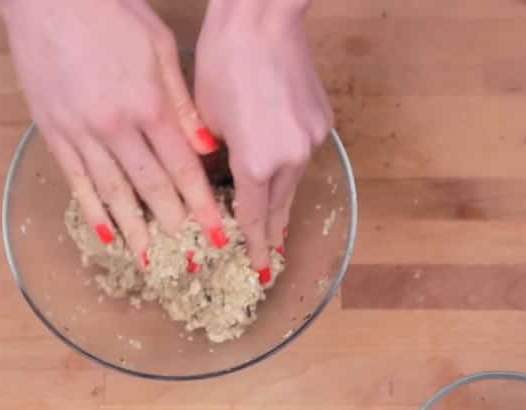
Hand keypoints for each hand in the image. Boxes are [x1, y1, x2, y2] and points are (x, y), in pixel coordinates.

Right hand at [0, 0, 227, 266]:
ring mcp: (80, 133)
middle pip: (152, 188)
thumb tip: (206, 148)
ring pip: (113, 193)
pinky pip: (76, 181)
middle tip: (191, 257)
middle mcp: (115, 128)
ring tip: (150, 261)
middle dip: (175, 225)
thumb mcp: (161, 48)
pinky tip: (105, 235)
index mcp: (149, 106)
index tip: (219, 233)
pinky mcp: (53, 131)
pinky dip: (91, 211)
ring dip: (135, 230)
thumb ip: (183, 104)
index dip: (203, 205)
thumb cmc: (112, 13)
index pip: (183, 170)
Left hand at [194, 1, 332, 279]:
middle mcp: (291, 157)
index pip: (253, 217)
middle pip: (280, 206)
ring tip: (274, 221)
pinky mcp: (322, 120)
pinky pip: (302, 154)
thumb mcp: (203, 117)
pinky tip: (279, 167)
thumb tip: (221, 171)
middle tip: (271, 258)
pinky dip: (289, 165)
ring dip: (281, 200)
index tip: (262, 269)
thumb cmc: (222, 61)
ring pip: (293, 181)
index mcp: (256, 162)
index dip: (255, 245)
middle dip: (273, 233)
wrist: (262, 18)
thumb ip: (215, 155)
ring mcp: (311, 139)